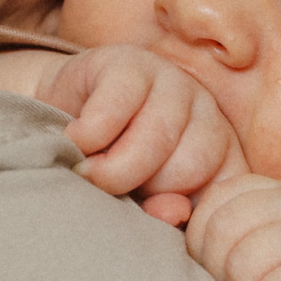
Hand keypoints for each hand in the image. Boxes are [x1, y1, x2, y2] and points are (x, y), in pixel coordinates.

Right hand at [37, 45, 243, 223]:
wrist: (55, 114)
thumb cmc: (104, 169)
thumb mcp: (136, 201)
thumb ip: (159, 213)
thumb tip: (176, 212)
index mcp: (221, 157)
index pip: (225, 193)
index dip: (183, 214)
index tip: (147, 218)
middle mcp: (207, 115)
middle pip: (192, 165)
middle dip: (144, 188)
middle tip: (108, 190)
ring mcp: (172, 82)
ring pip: (158, 136)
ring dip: (111, 168)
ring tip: (84, 173)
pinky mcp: (130, 62)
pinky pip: (117, 106)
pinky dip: (88, 135)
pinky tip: (73, 142)